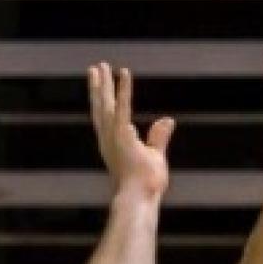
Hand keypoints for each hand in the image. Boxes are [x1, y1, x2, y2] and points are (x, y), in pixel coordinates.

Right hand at [88, 62, 175, 199]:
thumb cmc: (145, 183)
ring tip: (101, 66)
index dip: (103, 101)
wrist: (139, 197)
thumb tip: (168, 120)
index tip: (103, 85)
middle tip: (95, 68)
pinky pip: (123, 106)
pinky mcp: (122, 133)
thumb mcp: (154, 155)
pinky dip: (124, 89)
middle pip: (100, 107)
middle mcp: (107, 138)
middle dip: (98, 87)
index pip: (106, 118)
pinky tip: (124, 73)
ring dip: (105, 83)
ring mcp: (112, 135)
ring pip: (106, 103)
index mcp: (112, 144)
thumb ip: (159, 136)